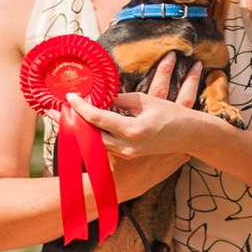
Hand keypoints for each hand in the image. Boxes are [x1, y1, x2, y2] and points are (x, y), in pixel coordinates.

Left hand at [63, 52, 206, 160]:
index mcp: (132, 130)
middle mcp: (127, 146)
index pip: (98, 118)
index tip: (69, 97)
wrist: (189, 136)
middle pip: (92, 135)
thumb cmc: (171, 115)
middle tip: (61, 110)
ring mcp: (128, 153)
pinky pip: (107, 144)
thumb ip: (121, 99)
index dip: (81, 107)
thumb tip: (102, 97)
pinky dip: (97, 134)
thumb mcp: (145, 101)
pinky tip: (89, 125)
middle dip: (76, 121)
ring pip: (98, 142)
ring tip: (72, 115)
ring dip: (85, 129)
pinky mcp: (129, 154)